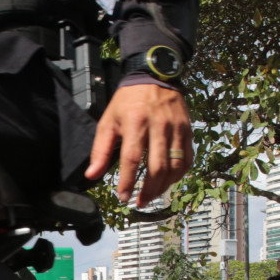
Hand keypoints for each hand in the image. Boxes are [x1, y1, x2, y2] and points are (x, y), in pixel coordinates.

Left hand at [86, 82, 192, 205]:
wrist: (155, 77)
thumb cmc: (128, 101)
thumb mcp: (108, 121)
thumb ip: (100, 150)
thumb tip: (92, 175)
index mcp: (136, 122)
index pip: (132, 158)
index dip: (128, 181)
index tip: (123, 197)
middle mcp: (159, 126)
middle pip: (157, 167)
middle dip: (148, 190)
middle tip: (139, 202)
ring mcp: (176, 129)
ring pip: (175, 166)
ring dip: (164, 186)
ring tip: (151, 196)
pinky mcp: (187, 131)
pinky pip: (186, 160)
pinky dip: (178, 175)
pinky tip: (167, 182)